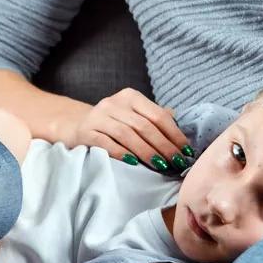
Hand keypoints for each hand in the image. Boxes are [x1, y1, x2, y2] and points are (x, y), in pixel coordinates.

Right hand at [62, 87, 193, 174]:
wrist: (76, 126)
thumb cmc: (112, 124)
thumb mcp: (133, 115)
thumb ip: (154, 117)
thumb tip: (180, 124)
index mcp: (130, 96)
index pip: (158, 115)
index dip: (174, 134)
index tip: (186, 151)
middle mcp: (113, 103)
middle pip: (144, 126)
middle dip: (164, 146)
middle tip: (176, 162)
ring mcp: (98, 116)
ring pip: (128, 135)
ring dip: (147, 152)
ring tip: (161, 166)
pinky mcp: (86, 132)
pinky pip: (106, 143)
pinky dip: (121, 153)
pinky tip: (133, 163)